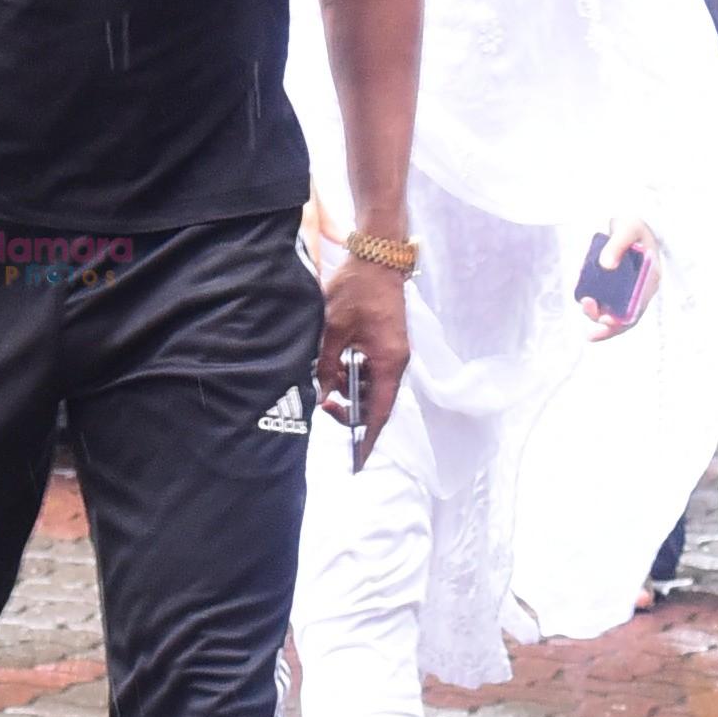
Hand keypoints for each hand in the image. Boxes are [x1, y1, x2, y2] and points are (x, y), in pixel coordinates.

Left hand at [317, 251, 411, 465]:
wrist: (377, 257)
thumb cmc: (357, 289)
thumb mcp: (332, 328)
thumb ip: (326, 364)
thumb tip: (321, 393)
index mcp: (388, 362)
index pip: (379, 411)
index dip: (367, 437)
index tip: (357, 459)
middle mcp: (395, 362)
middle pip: (376, 403)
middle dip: (351, 411)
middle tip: (322, 405)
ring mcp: (392, 353)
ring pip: (372, 387)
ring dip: (350, 392)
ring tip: (325, 382)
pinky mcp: (386, 344)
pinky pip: (371, 371)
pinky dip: (353, 376)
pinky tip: (335, 365)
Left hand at [582, 226, 659, 342]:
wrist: (625, 218)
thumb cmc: (632, 223)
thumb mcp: (629, 227)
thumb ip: (618, 244)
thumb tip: (606, 265)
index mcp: (650, 280)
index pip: (638, 309)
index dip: (623, 321)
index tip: (606, 321)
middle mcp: (639, 289)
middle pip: (624, 317)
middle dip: (606, 323)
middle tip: (587, 308)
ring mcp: (625, 289)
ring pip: (612, 311)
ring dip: (596, 313)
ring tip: (583, 302)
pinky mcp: (612, 286)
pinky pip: (602, 300)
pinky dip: (592, 304)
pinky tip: (581, 298)